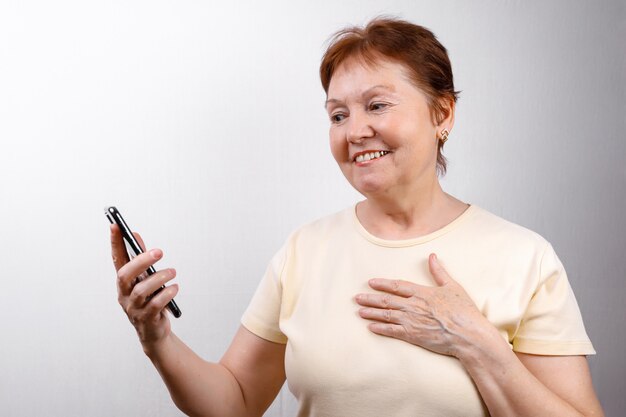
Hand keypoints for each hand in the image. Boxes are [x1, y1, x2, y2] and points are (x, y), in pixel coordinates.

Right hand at [110, 224, 178, 350]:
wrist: (154, 332)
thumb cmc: (150, 301)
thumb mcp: (145, 279)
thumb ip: (141, 258)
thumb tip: (135, 235)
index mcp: (124, 283)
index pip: (116, 259)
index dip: (114, 243)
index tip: (115, 225)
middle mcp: (124, 295)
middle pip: (125, 275)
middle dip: (141, 261)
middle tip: (159, 252)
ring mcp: (133, 308)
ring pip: (142, 290)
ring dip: (160, 278)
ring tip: (172, 272)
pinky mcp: (146, 319)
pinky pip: (155, 304)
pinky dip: (167, 294)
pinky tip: (174, 288)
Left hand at [355, 253, 490, 357]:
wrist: (468, 335)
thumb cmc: (464, 311)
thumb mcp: (452, 286)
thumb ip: (439, 272)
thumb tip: (432, 256)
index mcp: (422, 292)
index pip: (397, 286)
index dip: (382, 284)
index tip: (370, 283)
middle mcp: (413, 305)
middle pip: (387, 300)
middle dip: (370, 298)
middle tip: (356, 297)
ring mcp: (412, 321)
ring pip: (386, 315)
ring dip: (371, 312)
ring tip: (359, 311)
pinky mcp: (413, 336)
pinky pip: (392, 331)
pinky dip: (380, 328)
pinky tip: (371, 327)